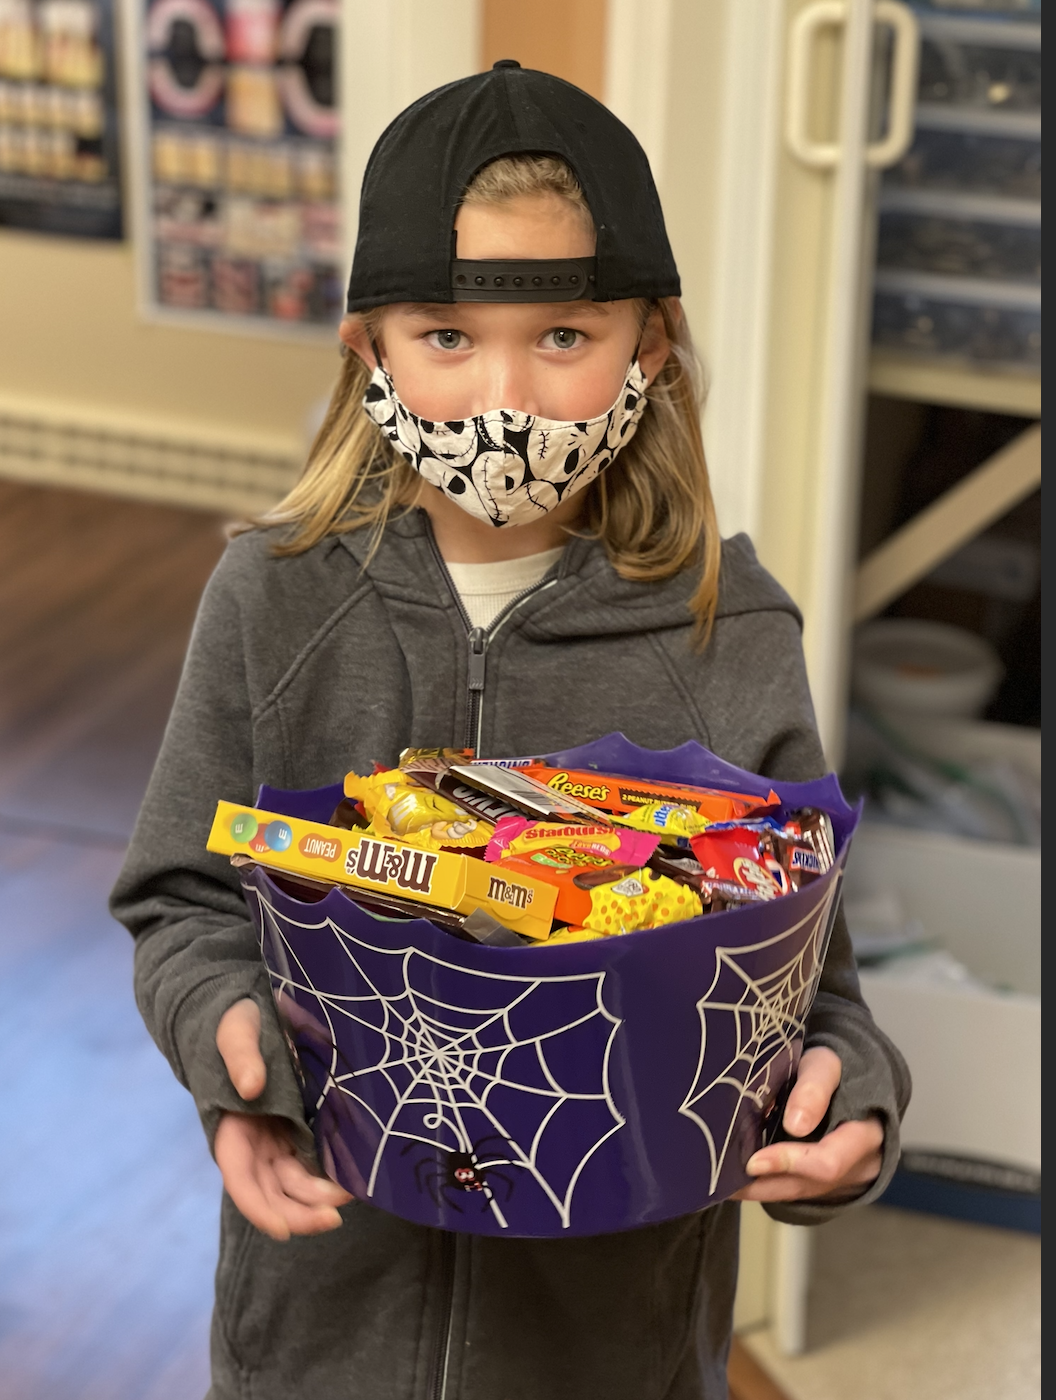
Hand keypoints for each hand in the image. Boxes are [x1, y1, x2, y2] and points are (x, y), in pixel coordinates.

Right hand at [214, 998, 351, 1238]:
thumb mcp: (237, 1029)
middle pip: (269, 1191)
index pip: (239, 1178)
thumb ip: (241, 1055)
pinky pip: (308, 1162)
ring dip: (314, 1199)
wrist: (254, 1009)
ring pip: (291, 1183)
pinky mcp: (295, 1129)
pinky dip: (325, 1177)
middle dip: (297, 1212)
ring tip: (347, 1199)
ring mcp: (274, 1138)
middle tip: (333, 1218)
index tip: (282, 1229)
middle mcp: (251, 1141)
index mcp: (230, 1126)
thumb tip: (250, 1087)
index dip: (258, 1207)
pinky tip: (350, 1182)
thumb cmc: (239, 1020)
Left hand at [733, 1047, 882, 1203]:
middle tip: (725, 1176)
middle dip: (765, 1182)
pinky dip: (765, 1185)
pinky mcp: (824, 1181)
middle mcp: (857, 1167)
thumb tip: (796, 1125)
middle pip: (808, 1185)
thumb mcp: (826, 1065)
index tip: (753, 1161)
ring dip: (759, 1189)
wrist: (845, 1080)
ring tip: (722, 1181)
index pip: (829, 1161)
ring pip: (797, 1193)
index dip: (790, 1162)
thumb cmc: (833, 1071)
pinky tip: (736, 1179)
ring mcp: (842, 1179)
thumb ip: (815, 1088)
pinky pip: (793, 1189)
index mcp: (865, 1135)